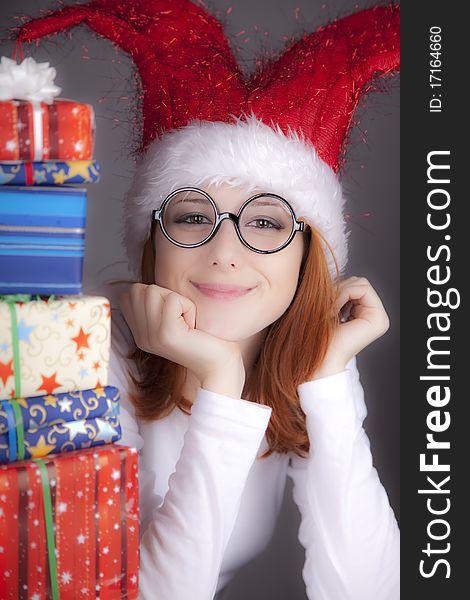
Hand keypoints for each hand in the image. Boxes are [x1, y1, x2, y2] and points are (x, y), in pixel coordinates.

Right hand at [119, 284, 245, 396]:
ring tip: (187, 321)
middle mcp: (141, 336)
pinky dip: (188, 306)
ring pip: (152, 291)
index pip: (129, 294)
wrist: (218, 365)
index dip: (155, 295)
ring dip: (178, 300)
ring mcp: (150, 336)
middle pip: (138, 289)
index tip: (174, 315)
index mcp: (140, 333)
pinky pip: (173, 299)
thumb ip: (157, 303)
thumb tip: (149, 285)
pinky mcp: (166, 334)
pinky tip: (193, 325)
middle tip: (181, 317)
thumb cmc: (203, 335)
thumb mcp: (173, 317)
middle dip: (165, 295)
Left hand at [314, 276, 389, 378]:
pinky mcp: (379, 319)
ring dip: (339, 292)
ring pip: (360, 283)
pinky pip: (363, 289)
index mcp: (363, 314)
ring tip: (328, 311)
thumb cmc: (316, 336)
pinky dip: (344, 294)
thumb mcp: (327, 306)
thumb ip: (338, 289)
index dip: (338, 288)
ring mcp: (379, 318)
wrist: (318, 358)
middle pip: (359, 282)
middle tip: (326, 307)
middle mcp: (374, 316)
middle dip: (340, 289)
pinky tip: (333, 311)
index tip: (324, 304)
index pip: (354, 284)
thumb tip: (340, 273)